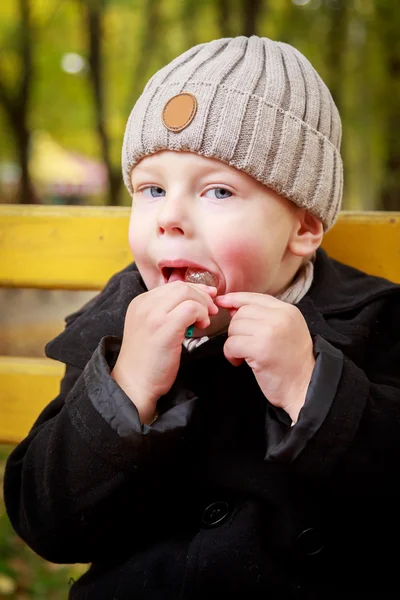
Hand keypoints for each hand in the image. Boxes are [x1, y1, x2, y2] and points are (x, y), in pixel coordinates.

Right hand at [111, 281, 217, 422]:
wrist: (135, 384)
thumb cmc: (148, 360)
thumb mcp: (153, 328)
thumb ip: (166, 312)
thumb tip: (194, 299)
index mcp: (140, 302)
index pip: (172, 285)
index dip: (194, 289)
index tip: (208, 298)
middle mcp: (144, 304)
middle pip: (181, 286)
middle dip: (202, 295)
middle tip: (211, 310)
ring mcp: (152, 314)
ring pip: (186, 293)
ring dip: (202, 305)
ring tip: (204, 321)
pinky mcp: (164, 327)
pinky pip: (190, 308)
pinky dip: (201, 314)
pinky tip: (201, 327)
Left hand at [215, 292, 314, 422]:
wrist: (304, 387)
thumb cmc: (292, 363)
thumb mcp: (285, 331)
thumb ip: (263, 316)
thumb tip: (232, 307)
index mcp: (288, 311)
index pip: (254, 297)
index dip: (235, 299)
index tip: (222, 302)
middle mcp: (280, 317)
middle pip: (242, 312)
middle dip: (236, 329)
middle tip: (245, 345)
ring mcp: (270, 332)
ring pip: (234, 327)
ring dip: (233, 343)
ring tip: (244, 355)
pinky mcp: (260, 349)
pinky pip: (231, 344)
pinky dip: (231, 354)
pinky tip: (240, 362)